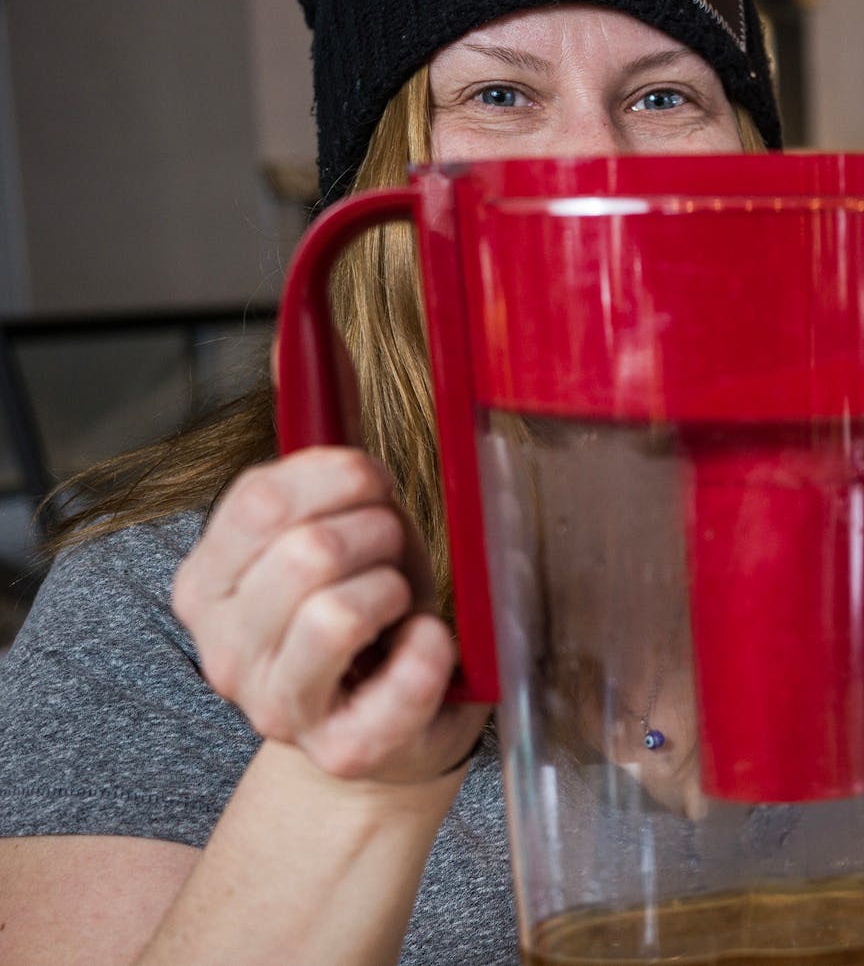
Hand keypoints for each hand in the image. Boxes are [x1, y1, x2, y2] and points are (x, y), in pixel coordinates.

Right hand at [173, 446, 487, 784]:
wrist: (387, 722)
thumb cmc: (367, 610)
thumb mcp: (338, 524)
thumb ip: (320, 449)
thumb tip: (303, 337)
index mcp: (208, 584)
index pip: (261, 498)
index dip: (340, 477)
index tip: (374, 486)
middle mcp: (225, 651)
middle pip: (305, 552)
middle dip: (377, 532)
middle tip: (394, 553)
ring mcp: (278, 708)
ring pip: (335, 613)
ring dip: (395, 588)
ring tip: (401, 603)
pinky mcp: (342, 750)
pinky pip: (399, 682)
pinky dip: (431, 650)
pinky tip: (429, 643)